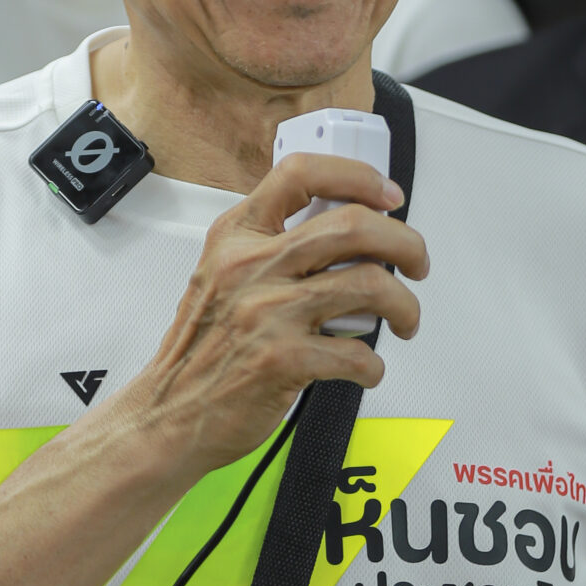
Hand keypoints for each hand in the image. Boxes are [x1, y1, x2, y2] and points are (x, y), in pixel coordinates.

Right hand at [115, 153, 427, 481]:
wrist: (169, 412)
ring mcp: (266, 312)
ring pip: (370, 285)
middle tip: (417, 262)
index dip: (357, 176)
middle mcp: (250, 266)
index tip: (388, 194)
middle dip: (405, 242)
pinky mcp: (283, 361)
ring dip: (405, 306)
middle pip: (354, 226)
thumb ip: (270, 246)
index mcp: (236, 236)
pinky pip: (358, 354)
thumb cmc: (202, 347)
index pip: (300, 173)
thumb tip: (347, 231)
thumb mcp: (220, 273)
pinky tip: (365, 368)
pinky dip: (374, 364)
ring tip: (405, 320)